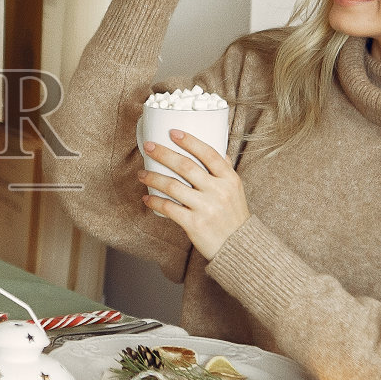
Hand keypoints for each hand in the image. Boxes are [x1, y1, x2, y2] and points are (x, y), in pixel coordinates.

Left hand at [138, 129, 248, 259]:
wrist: (239, 247)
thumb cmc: (234, 216)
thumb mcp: (236, 190)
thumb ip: (225, 171)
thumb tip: (218, 150)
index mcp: (229, 179)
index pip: (208, 153)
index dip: (189, 141)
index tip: (172, 132)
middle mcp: (218, 191)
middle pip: (186, 166)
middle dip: (164, 154)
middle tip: (149, 147)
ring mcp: (206, 207)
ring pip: (173, 186)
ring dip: (153, 178)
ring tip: (141, 174)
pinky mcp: (194, 224)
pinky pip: (168, 208)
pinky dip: (154, 202)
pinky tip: (146, 198)